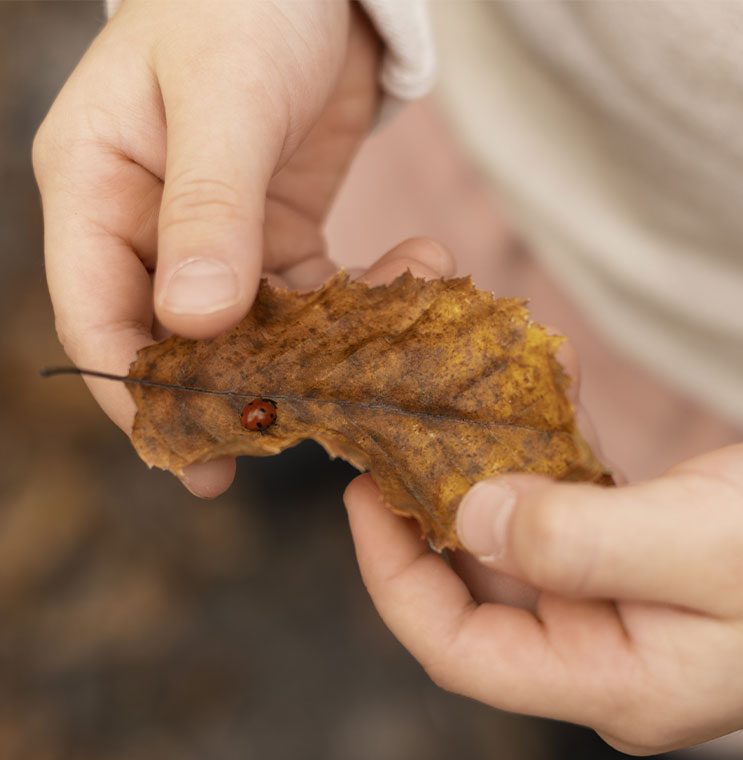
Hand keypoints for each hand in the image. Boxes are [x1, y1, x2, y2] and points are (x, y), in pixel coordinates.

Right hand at [33, 0, 379, 495]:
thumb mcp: (224, 96)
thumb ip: (209, 209)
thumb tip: (195, 323)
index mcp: (96, 186)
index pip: (96, 313)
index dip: (137, 390)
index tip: (189, 448)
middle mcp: (146, 222)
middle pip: (170, 340)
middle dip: (224, 396)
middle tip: (271, 447)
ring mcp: (213, 236)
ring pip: (248, 332)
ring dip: (309, 356)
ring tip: (375, 367)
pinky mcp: (277, 235)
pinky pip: (307, 298)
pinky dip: (353, 309)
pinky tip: (413, 285)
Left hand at [346, 417, 742, 754]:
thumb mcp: (699, 544)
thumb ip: (574, 538)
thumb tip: (467, 516)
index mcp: (611, 684)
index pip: (460, 652)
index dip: (393, 578)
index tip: (360, 497)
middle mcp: (607, 659)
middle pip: (479, 598)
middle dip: (428, 520)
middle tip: (393, 441)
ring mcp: (627, 614)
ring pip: (520, 550)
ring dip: (486, 481)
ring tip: (451, 410)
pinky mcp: (647, 566)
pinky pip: (570, 516)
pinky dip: (545, 463)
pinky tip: (535, 402)